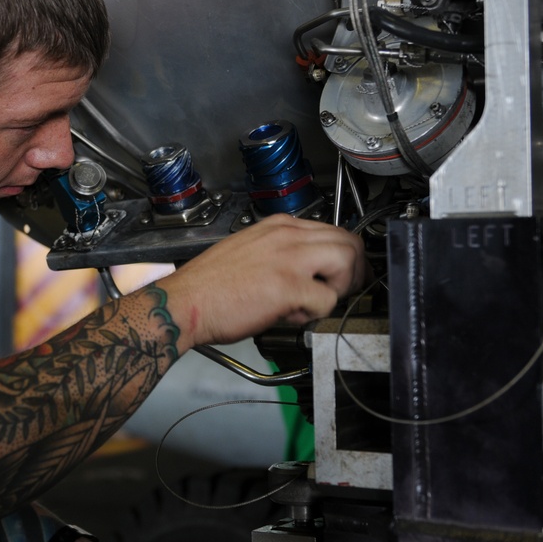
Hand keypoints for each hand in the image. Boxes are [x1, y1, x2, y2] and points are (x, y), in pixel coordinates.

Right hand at [158, 214, 370, 350]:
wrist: (187, 302)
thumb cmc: (211, 285)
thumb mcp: (250, 249)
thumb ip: (282, 252)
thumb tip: (310, 269)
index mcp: (278, 226)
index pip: (333, 229)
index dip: (345, 254)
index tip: (345, 272)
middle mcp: (287, 235)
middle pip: (348, 241)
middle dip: (355, 269)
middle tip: (347, 291)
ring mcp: (290, 259)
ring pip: (347, 262)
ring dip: (342, 287)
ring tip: (320, 302)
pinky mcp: (289, 287)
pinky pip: (327, 300)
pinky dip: (316, 314)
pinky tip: (292, 315)